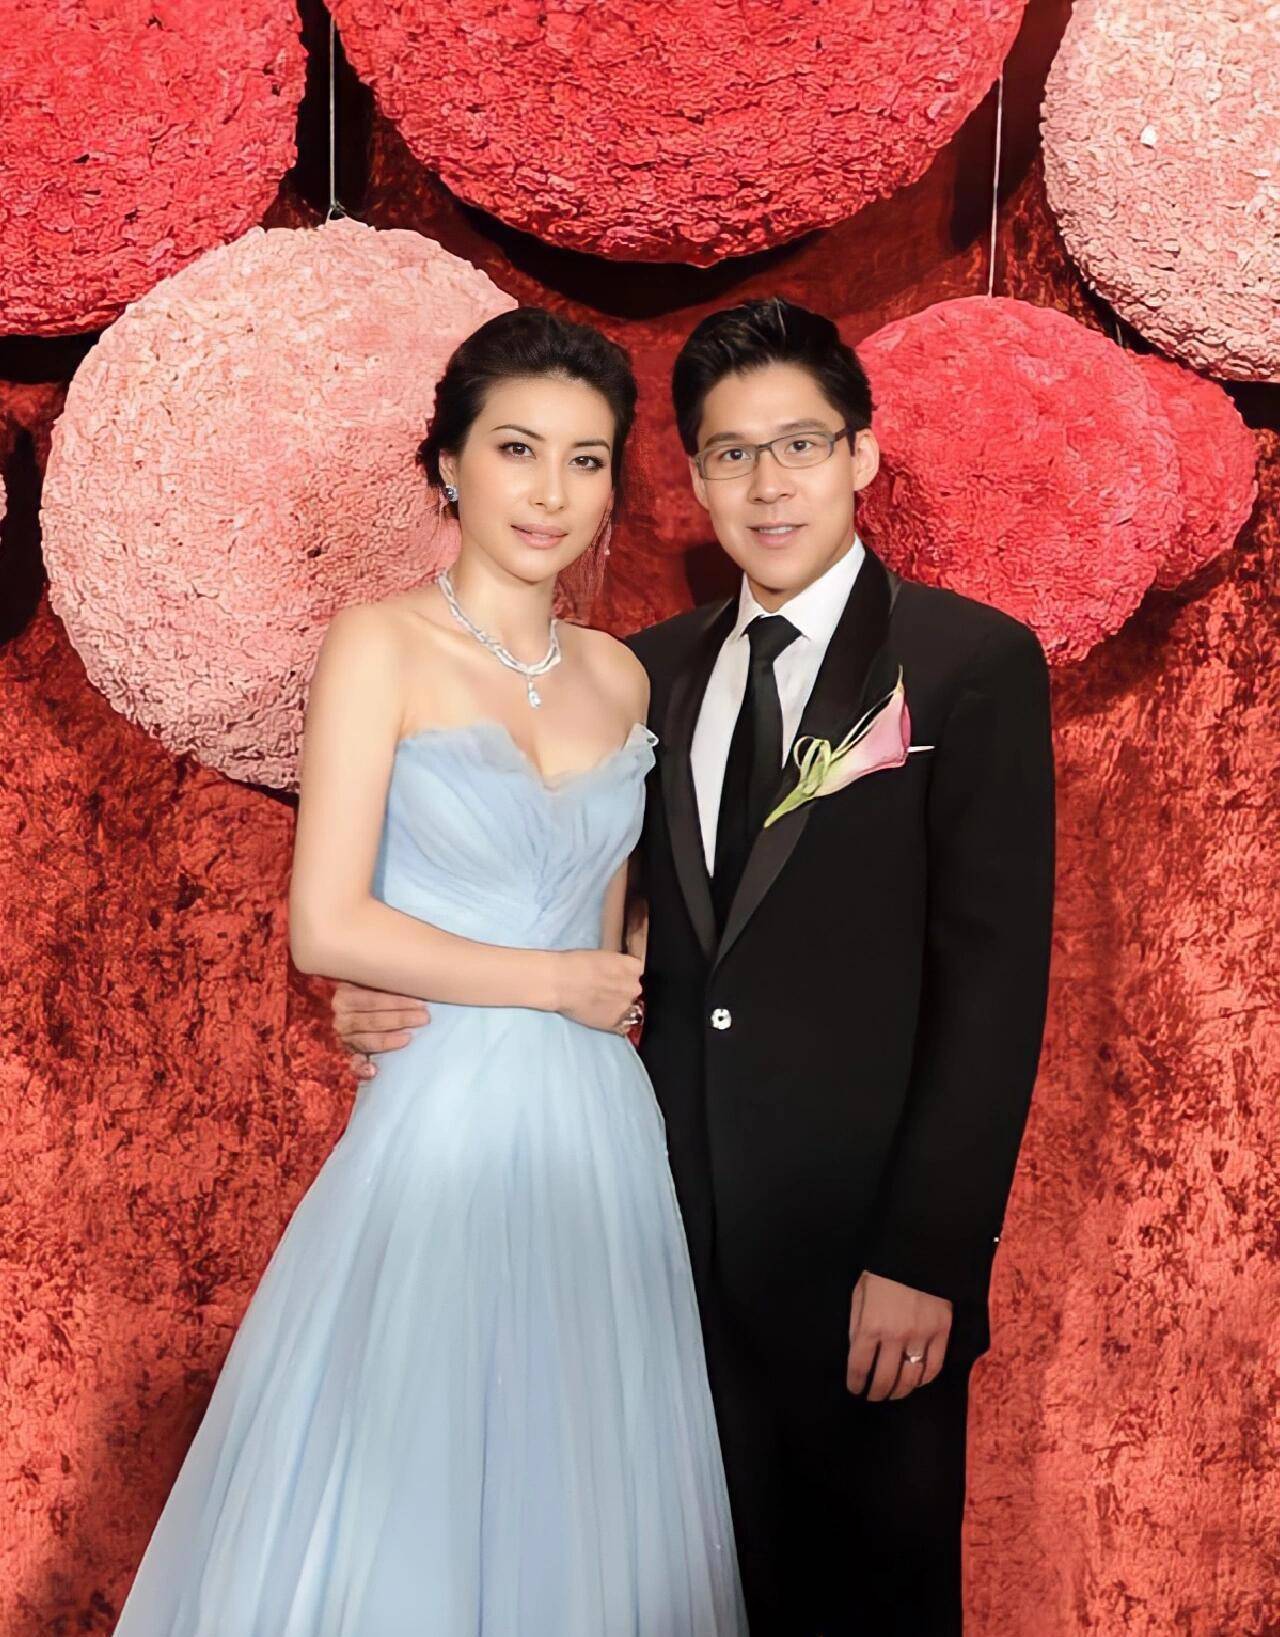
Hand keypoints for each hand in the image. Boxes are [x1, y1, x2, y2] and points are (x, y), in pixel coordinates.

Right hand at [330, 979, 429, 1080]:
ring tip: (408, 1038)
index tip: (420, 1003)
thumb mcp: (364, 984)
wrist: (335, 1012)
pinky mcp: (346, 1055)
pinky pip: (353, 1064)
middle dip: (400, 1019)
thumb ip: (381, 985)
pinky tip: (373, 1071)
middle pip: (372, 1021)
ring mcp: (343, 1038)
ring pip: (366, 1041)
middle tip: (424, 1018)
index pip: (373, 1001)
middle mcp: (341, 1019)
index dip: (397, 1003)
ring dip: (388, 1041)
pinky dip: (361, 1069)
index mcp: (345, 998)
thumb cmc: (363, 995)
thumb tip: (412, 984)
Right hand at [553, 950, 643, 1033]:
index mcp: (633, 966)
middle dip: (622, 991)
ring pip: (628, 1009)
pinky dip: (613, 1022)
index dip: (625, 975)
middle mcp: (634, 987)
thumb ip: (616, 966)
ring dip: (617, 1007)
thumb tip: (616, 973)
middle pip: (634, 990)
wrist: (560, 982)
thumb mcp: (603, 956)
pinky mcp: (615, 1023)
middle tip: (604, 991)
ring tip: (598, 1005)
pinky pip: (621, 1025)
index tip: (616, 977)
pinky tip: (600, 1016)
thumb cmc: (575, 963)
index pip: (638, 972)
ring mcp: (626, 1007)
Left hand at [846, 1270, 951, 1400]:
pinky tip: (915, 1381)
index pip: (860, 1367)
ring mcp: (921, 1336)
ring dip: (899, 1391)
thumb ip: (856, 1325)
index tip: (855, 1388)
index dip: (856, 1383)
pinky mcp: (942, 1333)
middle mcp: (895, 1336)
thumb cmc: (882, 1272)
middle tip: (873, 1396)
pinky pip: (934, 1367)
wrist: (917, 1251)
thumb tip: (856, 1354)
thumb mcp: (859, 1294)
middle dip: (876, 1393)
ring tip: (893, 1393)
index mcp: (870, 1326)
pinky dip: (924, 1380)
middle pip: (885, 1379)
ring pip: (910, 1379)